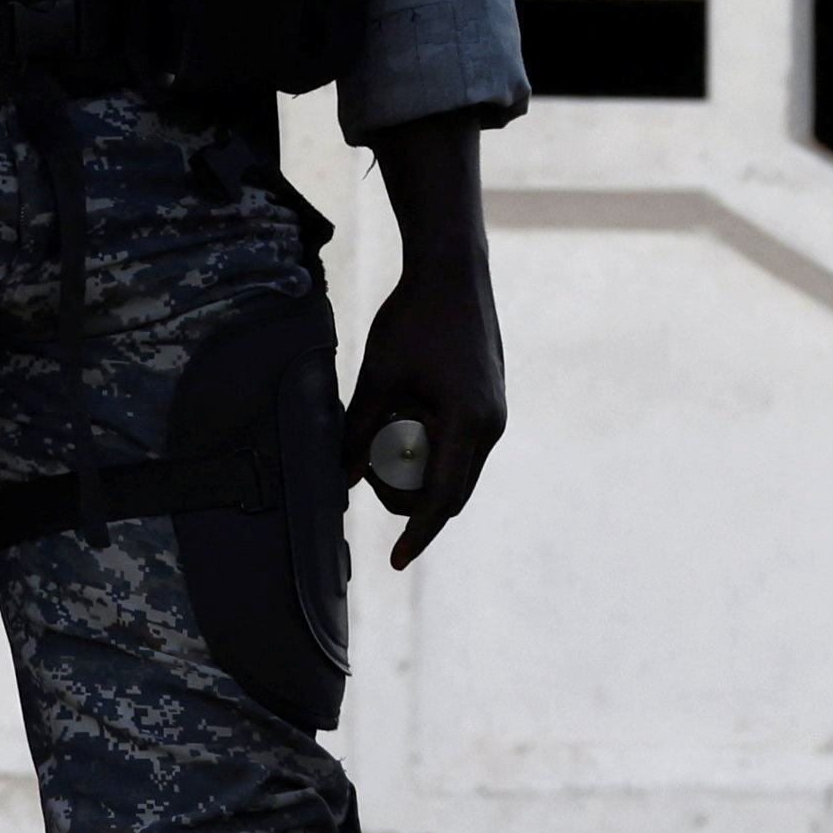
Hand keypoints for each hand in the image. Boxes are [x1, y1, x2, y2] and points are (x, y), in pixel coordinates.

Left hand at [347, 117, 505, 567]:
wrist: (453, 271)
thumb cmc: (414, 319)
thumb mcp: (378, 378)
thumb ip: (357, 431)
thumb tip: (338, 479)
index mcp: (466, 423)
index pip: (441, 499)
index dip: (416, 534)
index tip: (395, 560)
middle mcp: (490, 426)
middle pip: (452, 493)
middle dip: (413, 505)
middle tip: (367, 485)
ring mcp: (495, 415)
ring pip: (460, 472)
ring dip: (423, 478)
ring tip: (379, 452)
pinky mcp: (490, 402)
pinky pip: (464, 449)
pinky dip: (435, 456)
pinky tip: (404, 435)